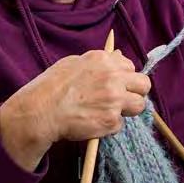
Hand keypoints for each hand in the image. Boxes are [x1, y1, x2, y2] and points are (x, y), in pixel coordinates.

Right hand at [0, 48, 150, 170]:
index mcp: (103, 60)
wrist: (39, 112)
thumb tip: (118, 57)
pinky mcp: (111, 120)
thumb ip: (98, 62)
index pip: (130, 67)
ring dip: (126, 110)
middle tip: (121, 100)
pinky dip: (108, 126)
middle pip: (144, 84)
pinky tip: (92, 122)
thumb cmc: (50, 88)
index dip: (124, 78)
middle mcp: (113, 77)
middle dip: (135, 92)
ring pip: (139, 105)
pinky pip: (120, 124)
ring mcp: (114, 99)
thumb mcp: (72, 64)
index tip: (116, 85)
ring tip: (107, 112)